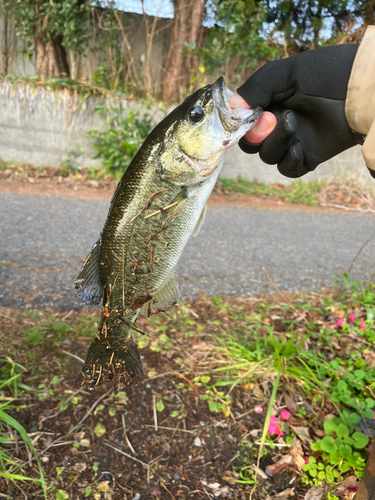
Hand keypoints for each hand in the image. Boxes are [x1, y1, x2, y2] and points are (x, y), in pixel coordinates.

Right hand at [233, 44, 359, 177]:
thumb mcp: (286, 72)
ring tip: (292, 125)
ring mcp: (293, 141)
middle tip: (272, 120)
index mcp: (271, 101)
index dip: (241, 124)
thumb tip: (232, 109)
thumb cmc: (326, 75)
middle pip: (251, 144)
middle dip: (257, 136)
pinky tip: (299, 148)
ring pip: (268, 156)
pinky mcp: (307, 157)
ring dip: (275, 144)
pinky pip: (288, 169)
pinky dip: (289, 161)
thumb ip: (256, 87)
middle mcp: (279, 123)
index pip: (244, 121)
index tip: (246, 117)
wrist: (362, 93)